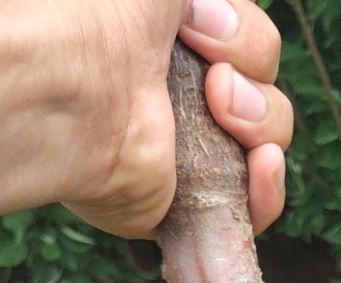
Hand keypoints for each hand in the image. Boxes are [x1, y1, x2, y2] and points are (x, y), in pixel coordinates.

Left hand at [65, 0, 293, 237]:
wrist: (71, 80)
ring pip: (269, 135)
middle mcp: (176, 89)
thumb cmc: (98, 10)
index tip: (196, 17)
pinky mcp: (191, 205)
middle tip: (212, 71)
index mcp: (164, 33)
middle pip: (262, 78)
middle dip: (253, 61)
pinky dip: (269, 185)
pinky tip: (262, 162)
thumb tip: (208, 6)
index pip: (237, 32)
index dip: (238, 25)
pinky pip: (255, 204)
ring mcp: (187, 149)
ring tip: (222, 108)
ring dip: (263, 117)